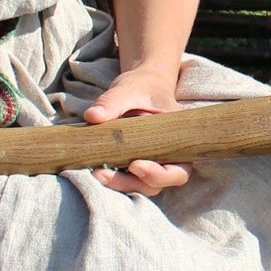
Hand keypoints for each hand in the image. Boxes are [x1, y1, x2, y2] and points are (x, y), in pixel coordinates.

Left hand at [82, 64, 191, 194]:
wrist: (141, 85)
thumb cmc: (143, 86)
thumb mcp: (129, 89)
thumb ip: (112, 101)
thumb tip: (92, 115)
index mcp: (178, 140)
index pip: (178, 171)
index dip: (159, 175)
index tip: (135, 165)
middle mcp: (168, 156)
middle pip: (156, 185)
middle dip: (130, 183)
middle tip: (102, 173)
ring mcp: (151, 162)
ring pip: (140, 185)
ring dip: (119, 183)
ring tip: (97, 172)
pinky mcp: (134, 163)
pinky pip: (127, 178)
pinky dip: (112, 177)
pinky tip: (95, 168)